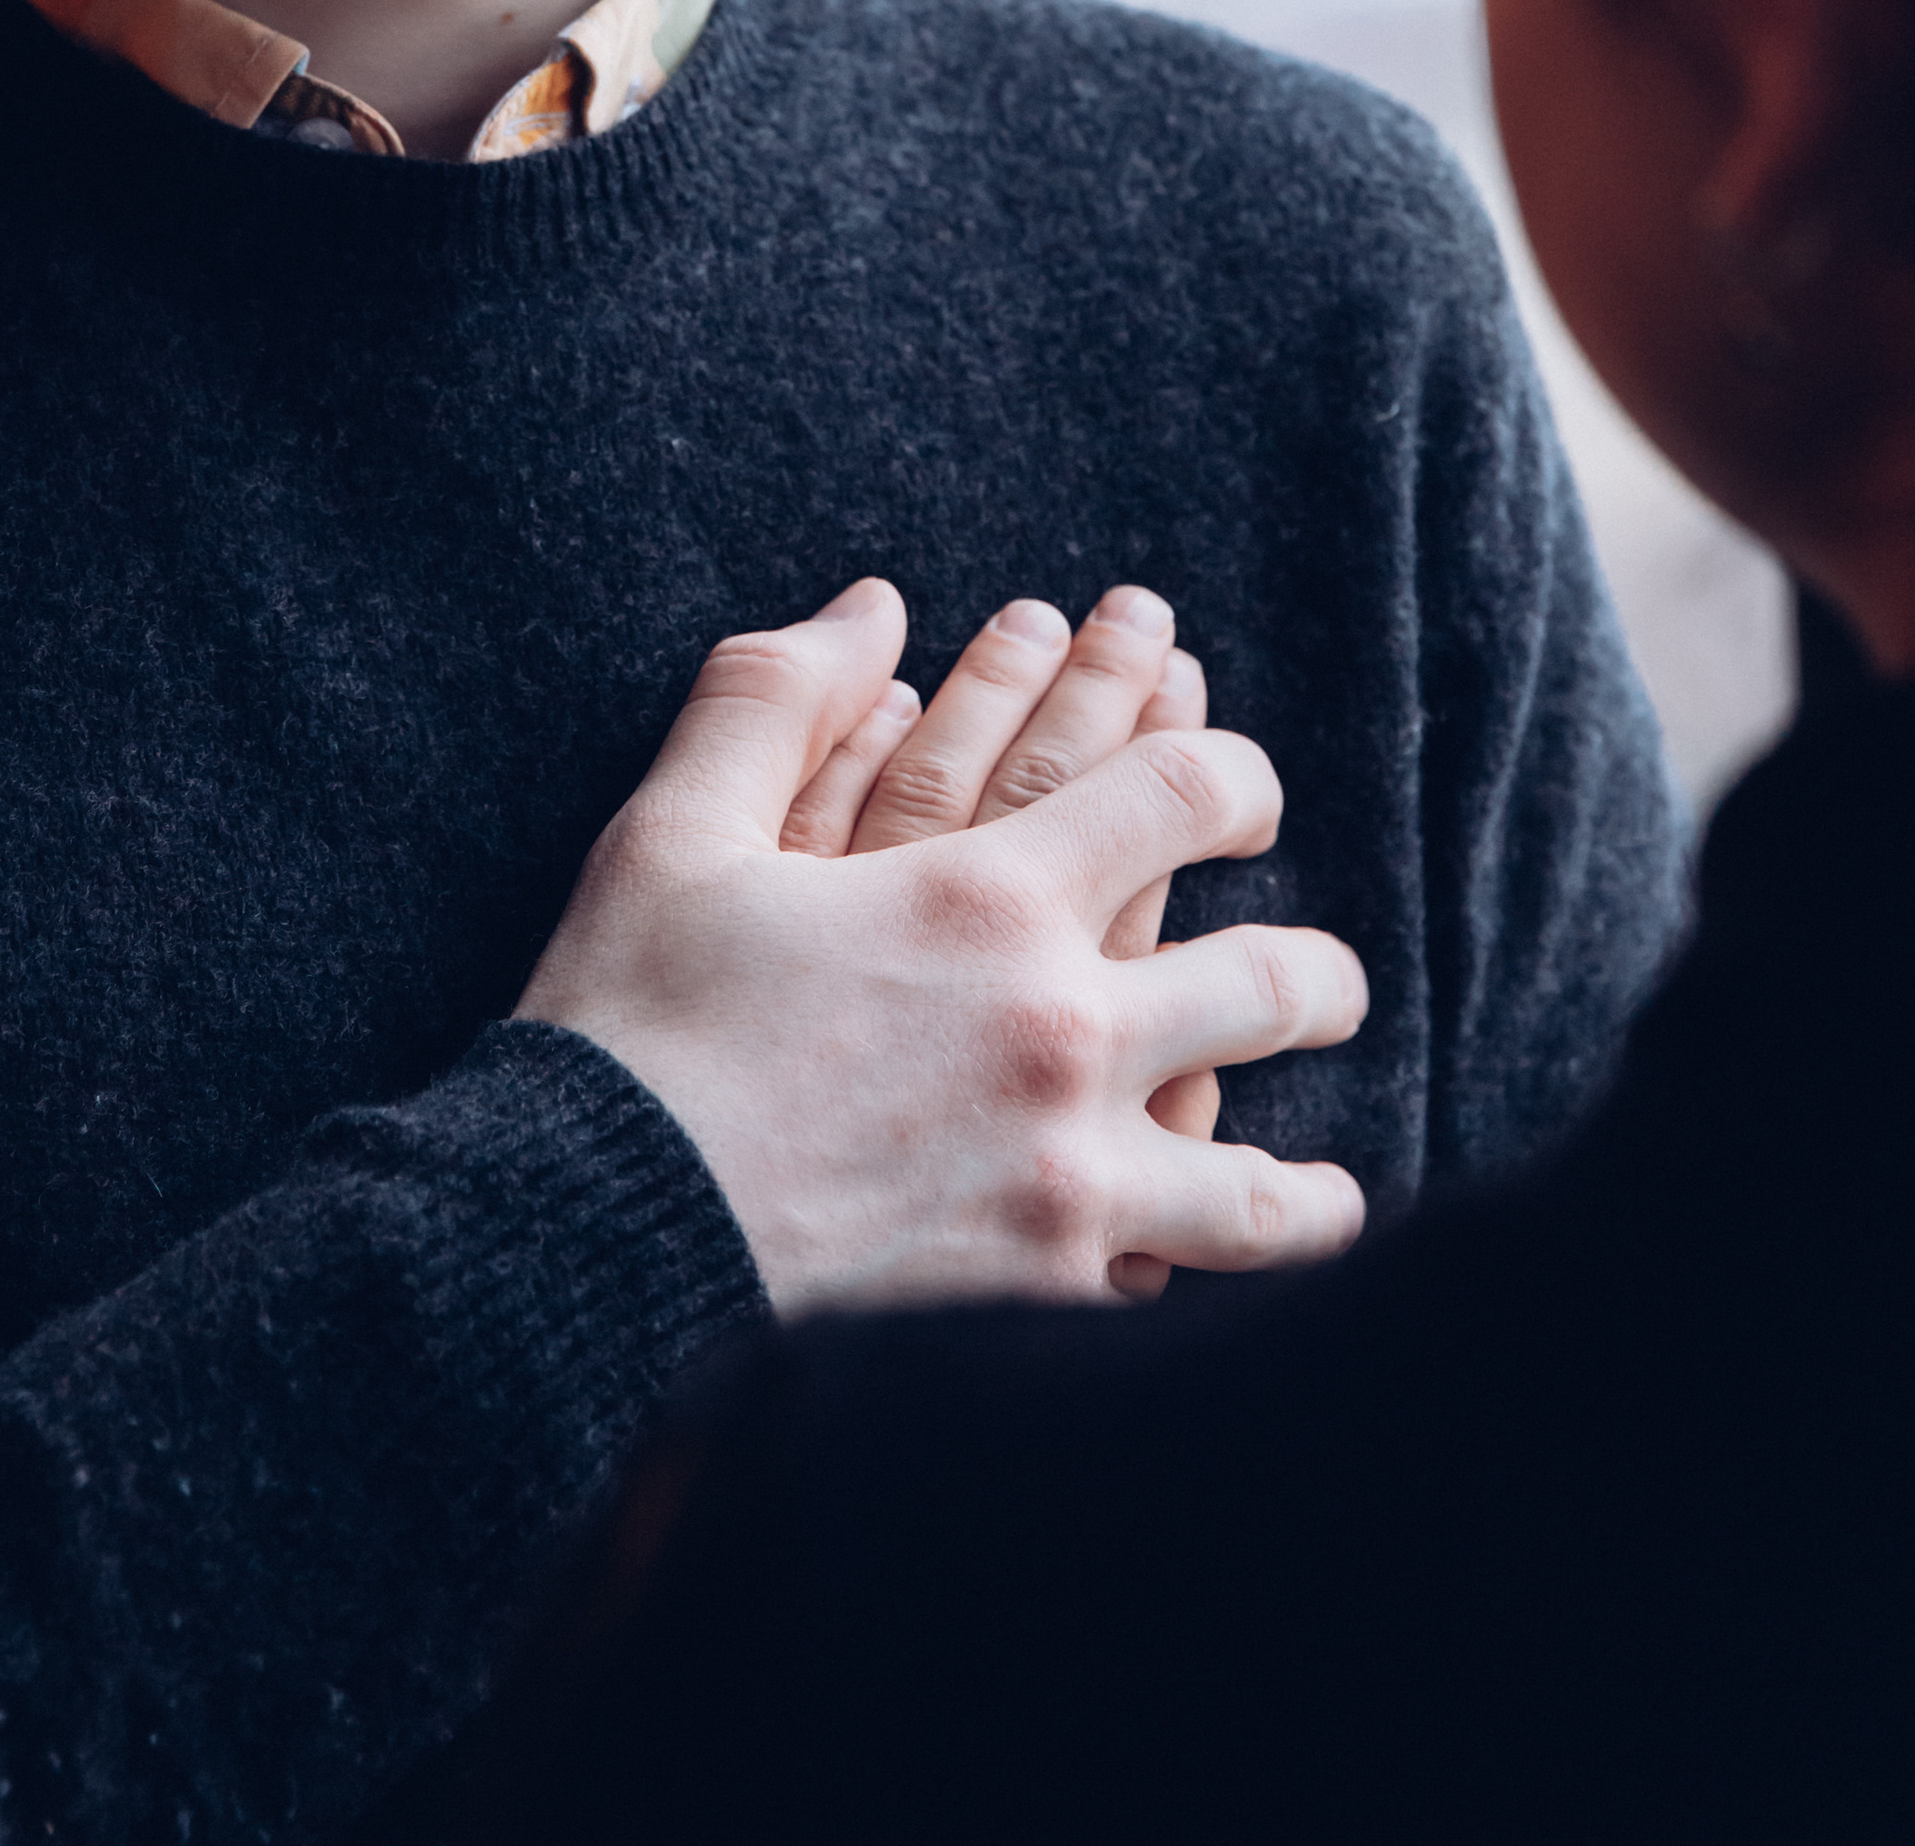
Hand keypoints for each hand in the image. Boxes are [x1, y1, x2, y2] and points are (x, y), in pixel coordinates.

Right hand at [516, 579, 1367, 1314]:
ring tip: (1337, 1192)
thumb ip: (776, 700)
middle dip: (1318, 975)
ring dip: (1313, 1187)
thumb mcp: (673, 834)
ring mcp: (1063, 1189)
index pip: (1182, 796)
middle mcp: (1058, 1038)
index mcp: (988, 902)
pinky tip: (1222, 1304)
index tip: (1240, 793)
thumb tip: (871, 609)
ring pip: (1258, 1189)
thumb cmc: (625, 1033)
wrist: (577, 1254)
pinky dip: (1207, 1294)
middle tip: (1326, 982)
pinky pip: (1171, 1294)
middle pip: (1267, 985)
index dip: (1230, 774)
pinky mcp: (1032, 1306)